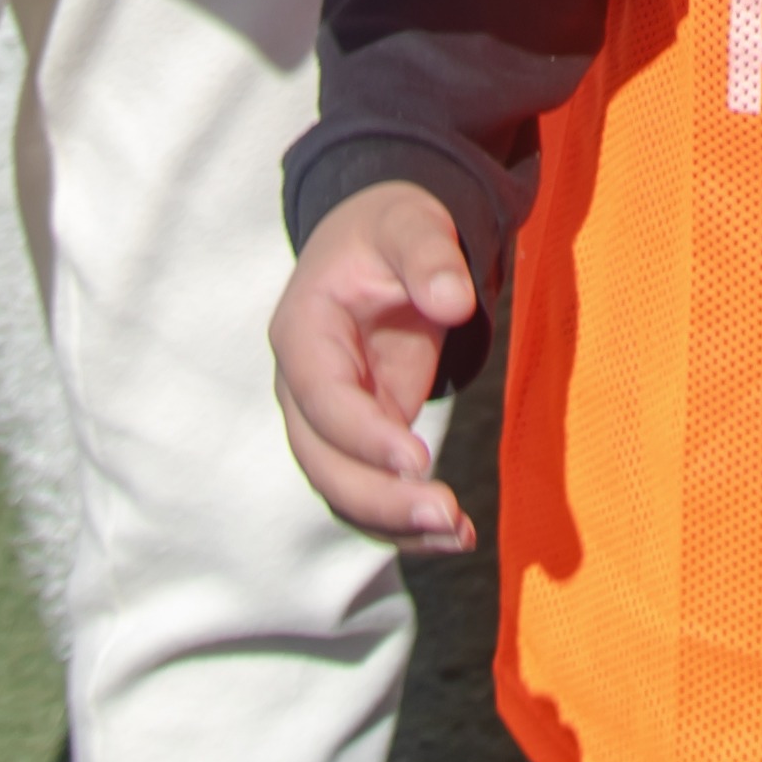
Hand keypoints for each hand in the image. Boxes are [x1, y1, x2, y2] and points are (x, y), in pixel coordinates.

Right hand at [269, 182, 483, 549]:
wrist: (381, 245)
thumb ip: (429, 256)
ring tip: (459, 535)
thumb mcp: (409, 224)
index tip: (418, 460)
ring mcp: (327, 421)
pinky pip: (370, 492)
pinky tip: (455, 536)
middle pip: (323, 461)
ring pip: (342, 490)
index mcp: (302, 332)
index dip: (363, 434)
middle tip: (447, 514)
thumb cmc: (390, 232)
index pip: (321, 397)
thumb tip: (454, 301)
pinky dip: (406, 522)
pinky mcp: (358, 441)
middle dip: (380, 497)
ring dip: (395, 523)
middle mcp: (302, 387)